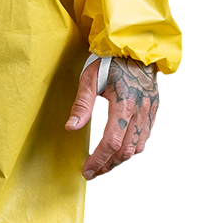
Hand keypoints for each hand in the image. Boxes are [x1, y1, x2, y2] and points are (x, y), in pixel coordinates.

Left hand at [66, 57, 160, 185]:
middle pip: (125, 150)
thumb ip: (82, 105)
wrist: (137, 49)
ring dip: (119, 160)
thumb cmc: (110, 63)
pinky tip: (118, 151)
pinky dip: (131, 149)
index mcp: (124, 103)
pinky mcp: (152, 111)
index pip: (111, 142)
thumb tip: (71, 128)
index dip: (98, 160)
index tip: (86, 170)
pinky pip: (144, 138)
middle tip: (92, 172)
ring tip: (103, 165)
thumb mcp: (90, 79)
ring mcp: (149, 112)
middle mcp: (140, 111)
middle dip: (107, 165)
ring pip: (137, 148)